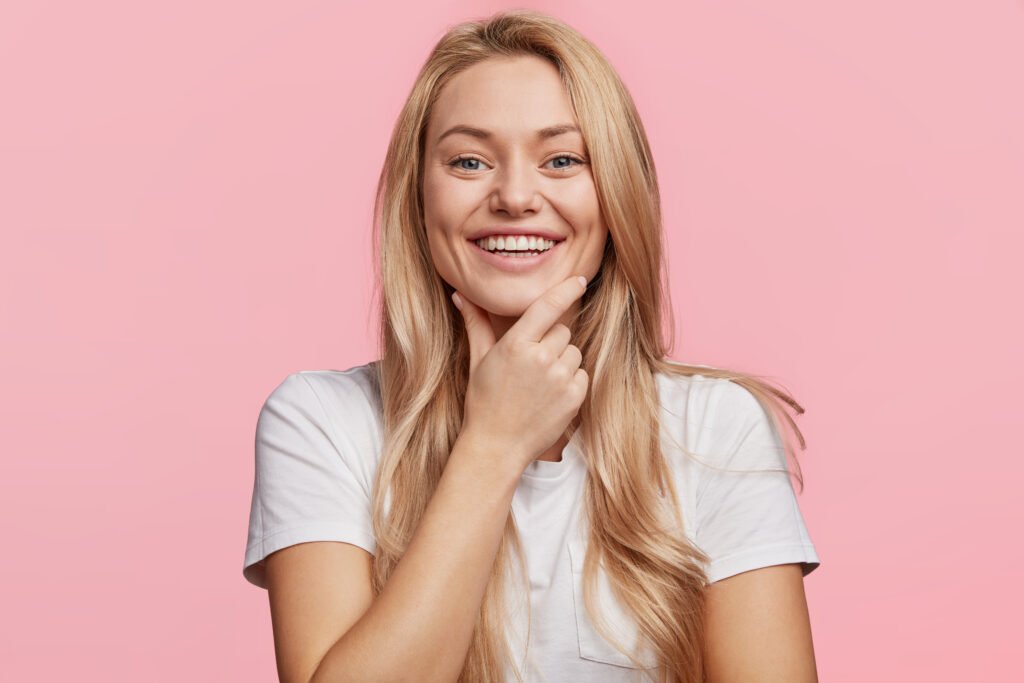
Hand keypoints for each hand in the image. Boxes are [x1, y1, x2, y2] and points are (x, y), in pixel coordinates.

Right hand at [452, 276, 589, 470]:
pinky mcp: (574, 397)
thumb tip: (459, 294)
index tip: (578, 280)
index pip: (547, 306)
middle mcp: (541, 358)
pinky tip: (550, 395)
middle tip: (531, 363)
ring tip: (539, 381)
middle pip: (562, 330)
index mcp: (516, 345)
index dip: (565, 290)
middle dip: (550, 341)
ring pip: (574, 351)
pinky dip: (570, 381)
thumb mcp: (478, 360)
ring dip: (562, 360)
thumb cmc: (483, 401)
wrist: (496, 446)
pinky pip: (582, 374)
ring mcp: (560, 379)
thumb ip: (476, 324)